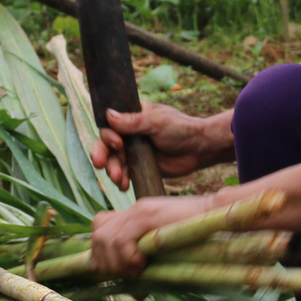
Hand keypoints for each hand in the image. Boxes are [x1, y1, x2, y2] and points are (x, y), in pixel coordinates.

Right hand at [88, 103, 228, 187]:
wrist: (199, 149)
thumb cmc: (181, 129)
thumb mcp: (157, 122)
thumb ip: (134, 121)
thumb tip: (108, 115)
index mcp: (131, 117)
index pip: (109, 125)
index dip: (108, 136)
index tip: (117, 144)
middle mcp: (128, 134)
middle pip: (106, 145)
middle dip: (101, 155)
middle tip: (100, 164)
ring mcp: (132, 151)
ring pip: (113, 161)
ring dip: (112, 170)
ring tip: (118, 179)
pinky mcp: (138, 167)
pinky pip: (124, 174)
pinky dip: (121, 180)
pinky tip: (124, 185)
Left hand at [90, 193, 214, 277]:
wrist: (220, 216)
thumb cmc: (199, 240)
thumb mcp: (166, 254)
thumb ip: (148, 266)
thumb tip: (136, 294)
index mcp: (134, 216)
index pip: (99, 228)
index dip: (103, 254)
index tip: (119, 272)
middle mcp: (132, 210)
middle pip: (97, 236)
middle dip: (107, 262)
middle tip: (128, 274)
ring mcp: (138, 209)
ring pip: (104, 239)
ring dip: (117, 262)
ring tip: (137, 270)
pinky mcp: (147, 213)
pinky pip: (121, 240)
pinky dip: (127, 258)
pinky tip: (143, 263)